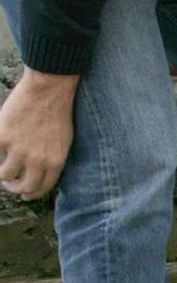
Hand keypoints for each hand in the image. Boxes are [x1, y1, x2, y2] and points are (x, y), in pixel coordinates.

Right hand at [0, 68, 78, 199]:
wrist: (49, 88)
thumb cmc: (58, 111)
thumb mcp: (64, 140)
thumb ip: (52, 158)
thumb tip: (40, 173)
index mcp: (55, 161)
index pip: (42, 188)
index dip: (32, 194)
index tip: (25, 194)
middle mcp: (37, 160)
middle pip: (22, 187)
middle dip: (15, 189)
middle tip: (10, 184)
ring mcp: (18, 150)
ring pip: (4, 175)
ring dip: (2, 176)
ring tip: (2, 169)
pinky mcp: (2, 138)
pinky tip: (1, 146)